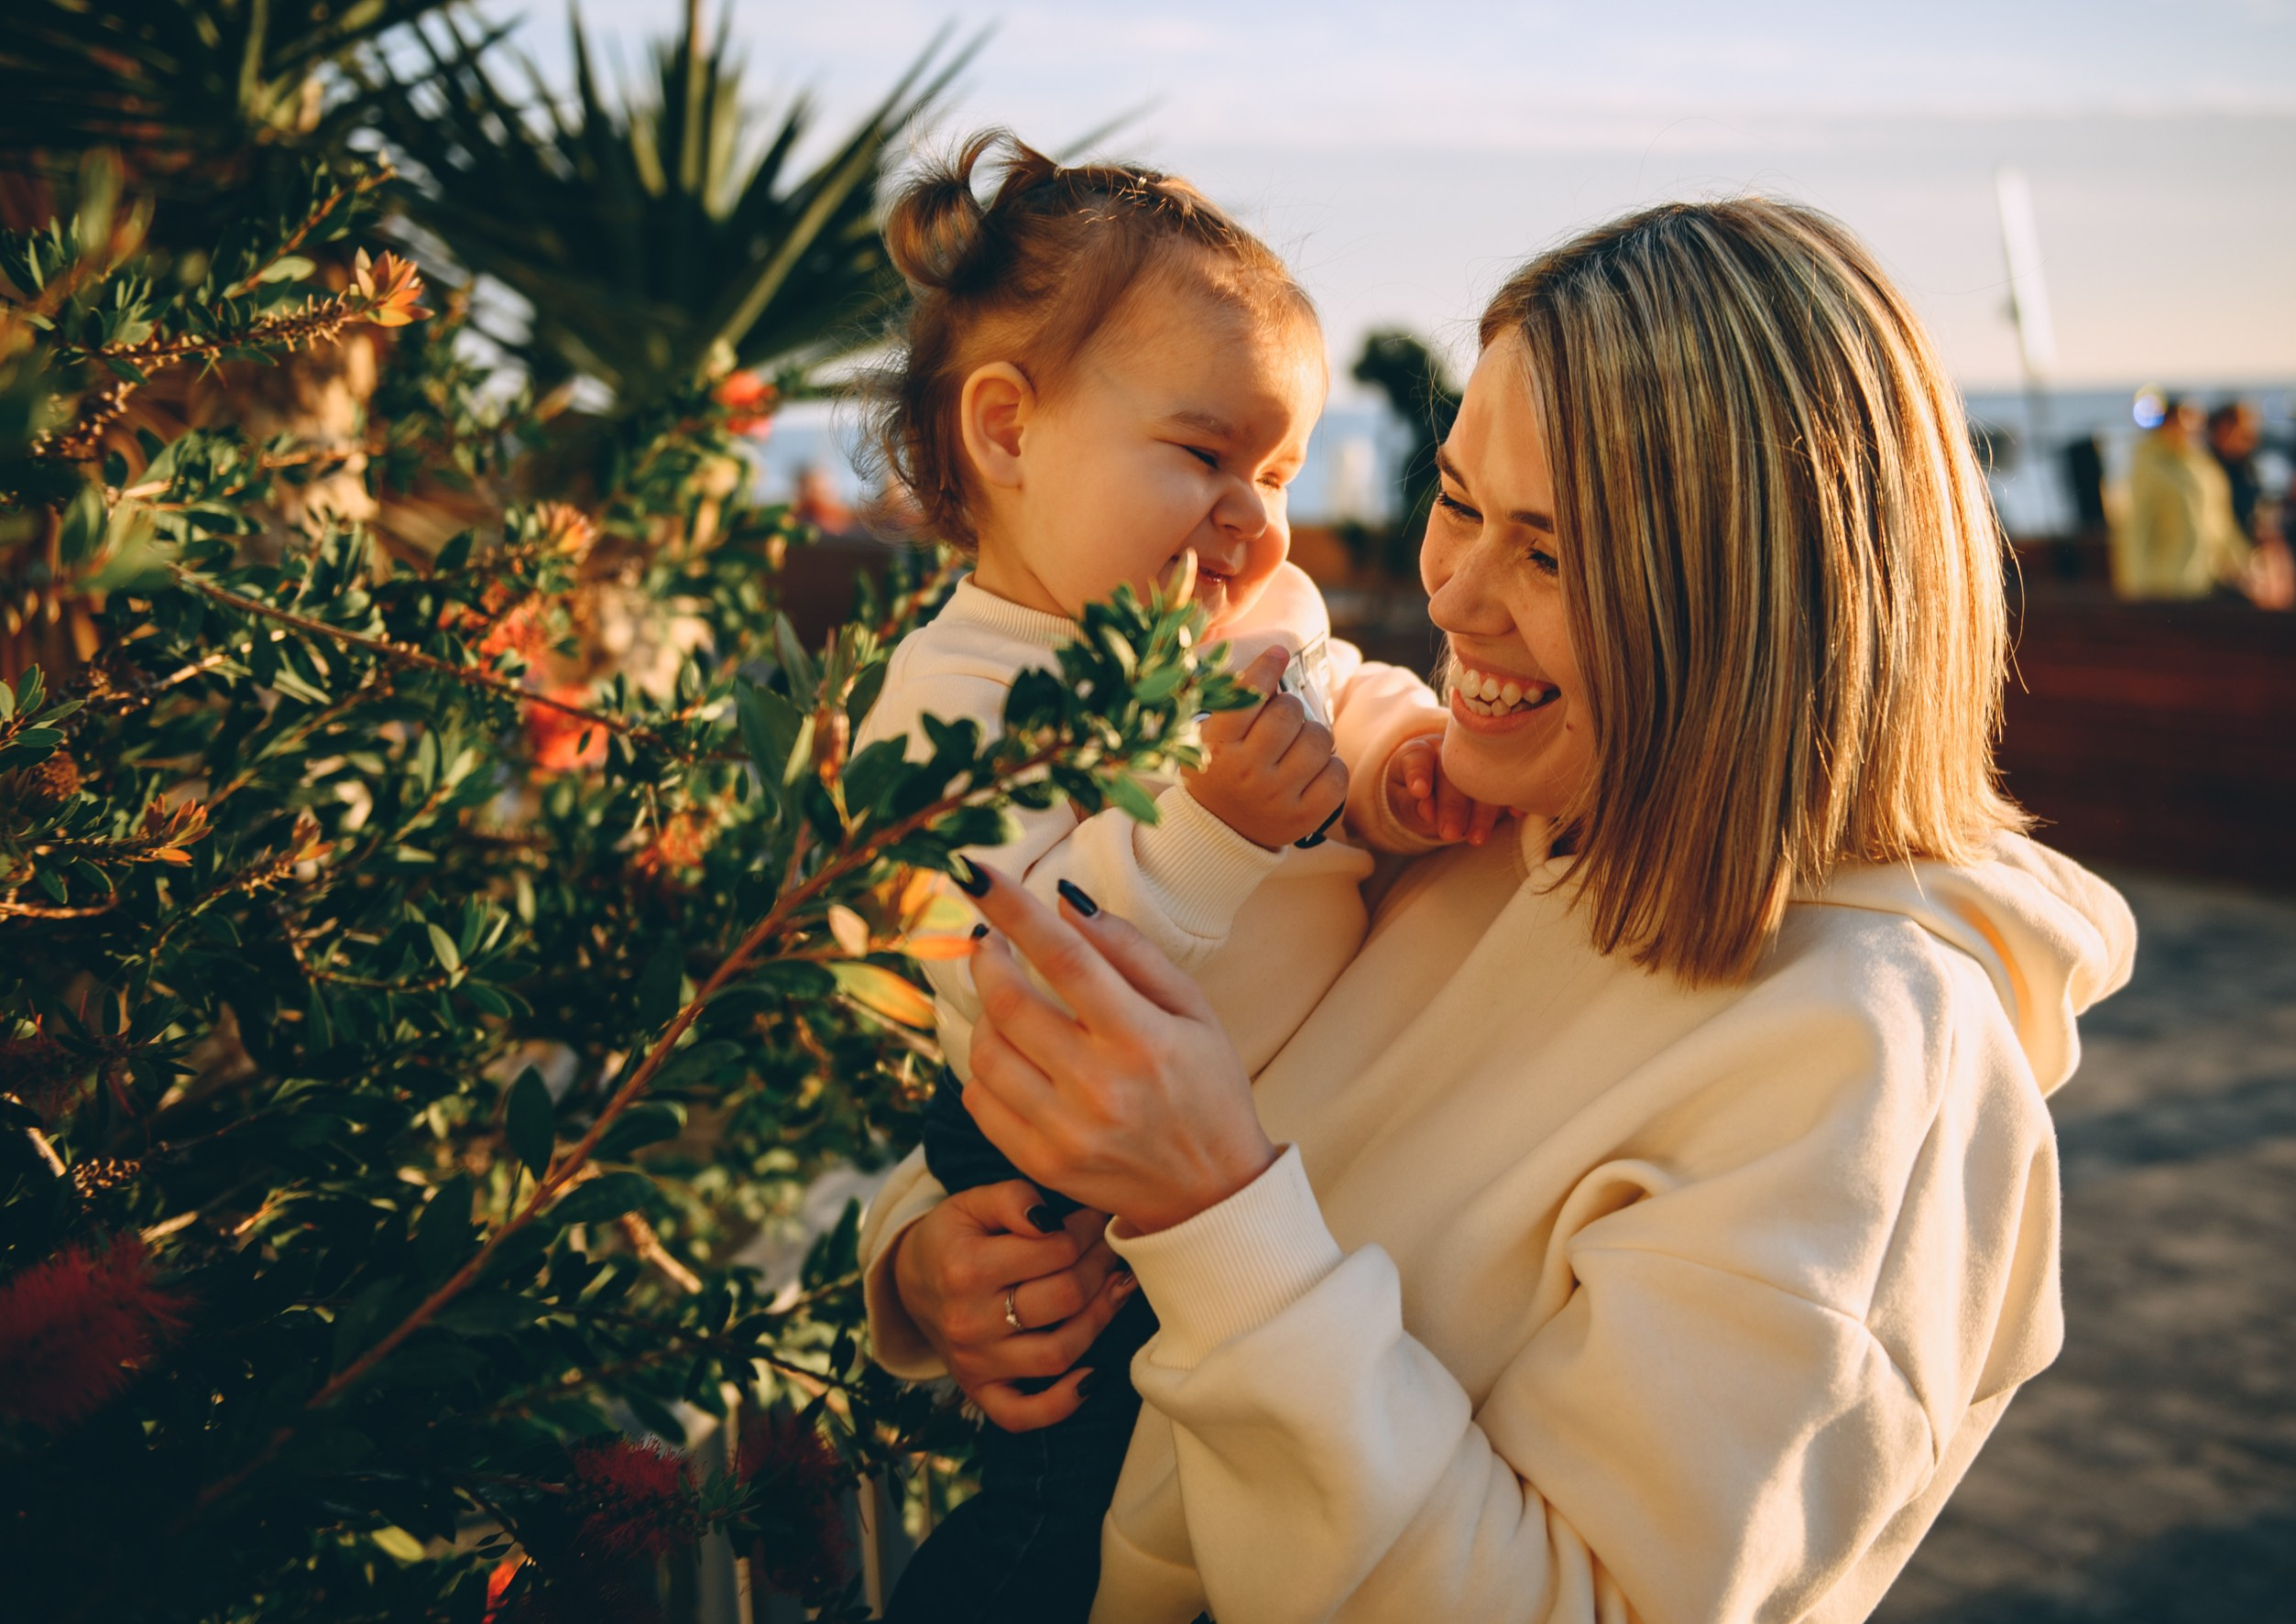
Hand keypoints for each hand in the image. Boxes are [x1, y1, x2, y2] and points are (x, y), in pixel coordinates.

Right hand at [888, 1178, 1137, 1430]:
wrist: (911, 1282)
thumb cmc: (953, 1237)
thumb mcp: (973, 1202)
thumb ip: (1014, 1199)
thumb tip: (1052, 1221)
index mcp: (967, 1268)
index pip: (1055, 1249)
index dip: (1087, 1230)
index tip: (1095, 1219)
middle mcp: (969, 1321)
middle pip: (1064, 1299)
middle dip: (1100, 1267)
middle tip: (1109, 1249)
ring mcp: (975, 1362)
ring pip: (1059, 1353)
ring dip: (1099, 1320)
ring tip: (1114, 1290)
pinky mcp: (980, 1390)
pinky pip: (1022, 1414)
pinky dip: (1062, 1404)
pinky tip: (1092, 1378)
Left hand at [962, 863, 1278, 1233]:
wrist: (1212, 1192)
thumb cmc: (1207, 1087)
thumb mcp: (1193, 1009)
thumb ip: (1131, 952)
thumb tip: (1068, 902)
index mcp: (1142, 1038)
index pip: (1063, 956)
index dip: (1013, 909)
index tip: (976, 872)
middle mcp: (1099, 1087)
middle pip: (1009, 1004)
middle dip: (986, 958)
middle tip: (988, 939)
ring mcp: (1065, 1131)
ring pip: (986, 1053)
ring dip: (985, 1013)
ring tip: (1006, 999)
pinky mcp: (1041, 1163)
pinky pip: (981, 1101)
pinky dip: (983, 1067)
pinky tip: (1009, 1053)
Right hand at [1182, 645, 1346, 849]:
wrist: (1220, 832)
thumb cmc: (1220, 770)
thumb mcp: (1210, 737)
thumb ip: (1235, 701)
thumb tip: (1278, 655)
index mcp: (1217, 748)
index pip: (1246, 697)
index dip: (1267, 669)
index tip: (1278, 653)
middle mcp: (1246, 773)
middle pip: (1289, 714)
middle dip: (1291, 709)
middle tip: (1284, 721)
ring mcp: (1276, 798)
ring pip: (1319, 741)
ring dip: (1314, 736)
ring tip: (1298, 747)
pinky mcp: (1304, 818)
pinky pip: (1337, 774)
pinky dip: (1331, 766)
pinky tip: (1313, 771)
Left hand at [1384, 732, 1507, 845]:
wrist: (1431, 786)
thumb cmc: (1410, 792)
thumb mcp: (1401, 799)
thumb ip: (1409, 804)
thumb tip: (1426, 811)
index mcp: (1420, 752)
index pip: (1418, 758)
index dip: (1418, 773)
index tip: (1419, 792)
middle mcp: (1450, 751)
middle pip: (1454, 774)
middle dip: (1452, 806)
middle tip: (1449, 833)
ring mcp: (1477, 761)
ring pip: (1482, 782)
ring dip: (1482, 812)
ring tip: (1476, 838)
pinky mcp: (1496, 776)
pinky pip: (1506, 786)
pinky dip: (1512, 799)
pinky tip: (1517, 813)